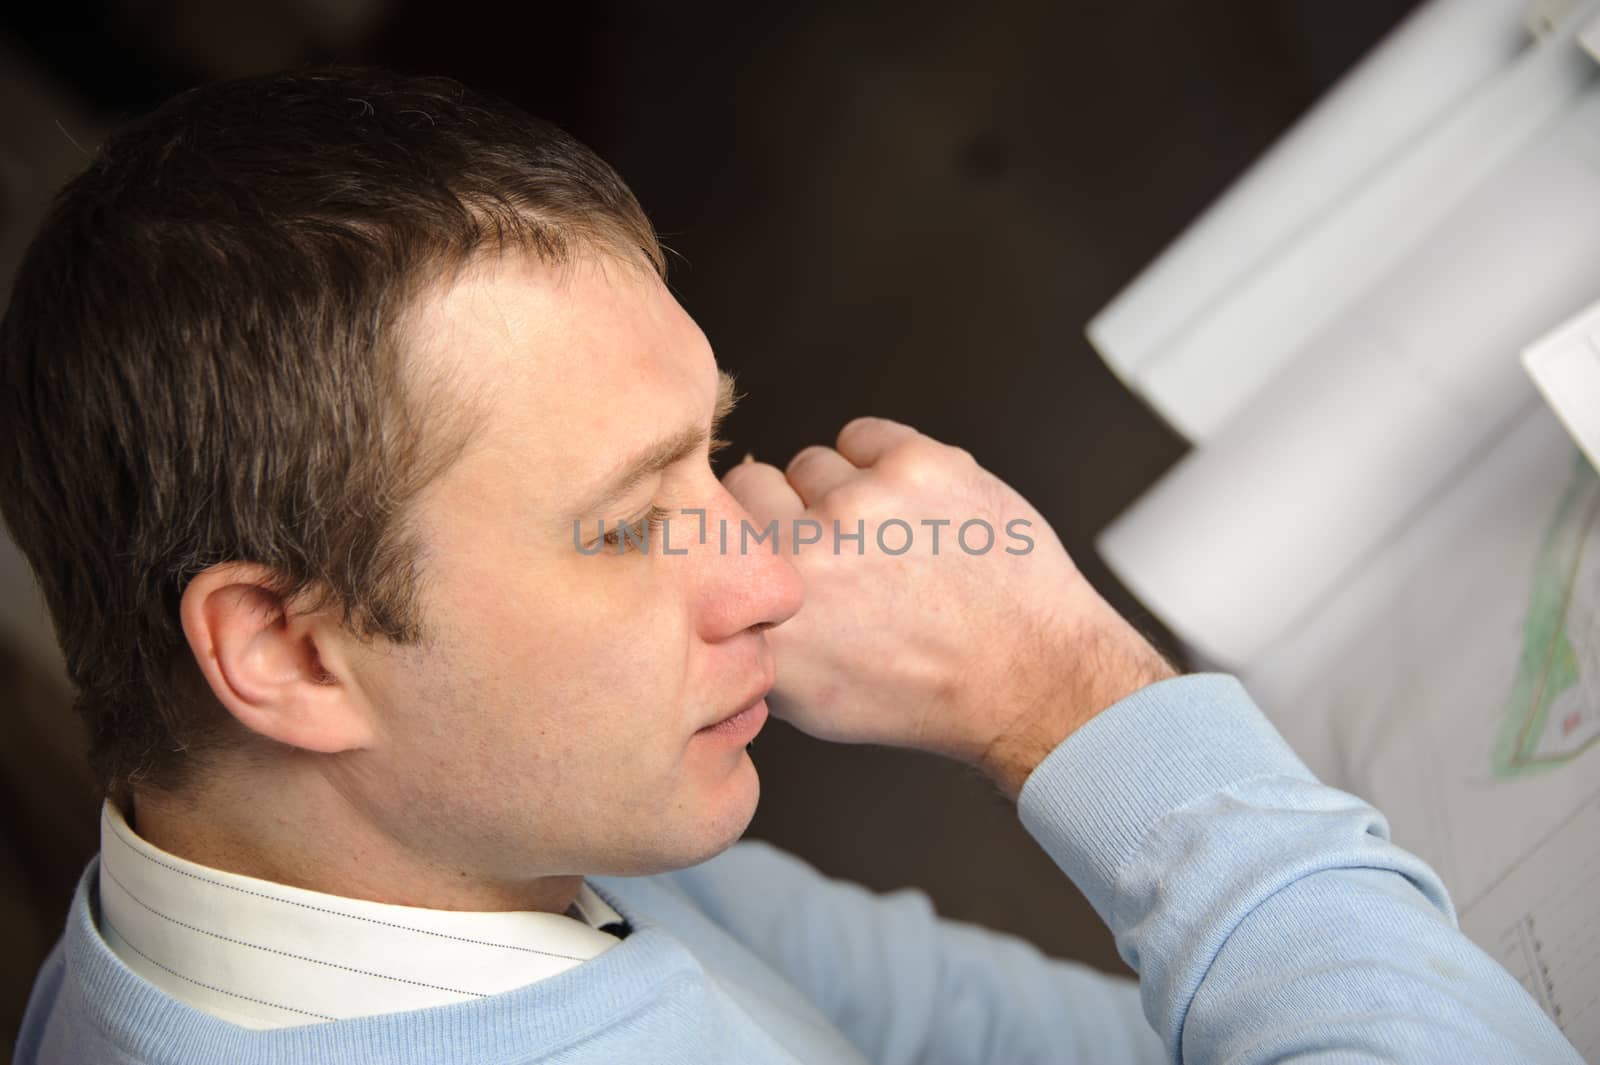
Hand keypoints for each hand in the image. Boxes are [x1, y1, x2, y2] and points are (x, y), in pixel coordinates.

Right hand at [721, 416, 1175, 797]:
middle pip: (752, 483)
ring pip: (815, 463)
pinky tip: (914, 511)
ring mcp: (865, 503)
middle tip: (839, 552)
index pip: (710, 528)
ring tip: (890, 543)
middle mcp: (806, 558)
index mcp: (769, 618)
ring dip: (842, 493)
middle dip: (786, 512)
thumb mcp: (804, 699)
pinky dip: (883, 463)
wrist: (1030, 677)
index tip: (774, 551)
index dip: (746, 538)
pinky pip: (864, 435)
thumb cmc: (921, 692)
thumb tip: (716, 569)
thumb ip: (746, 630)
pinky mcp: (920, 464)